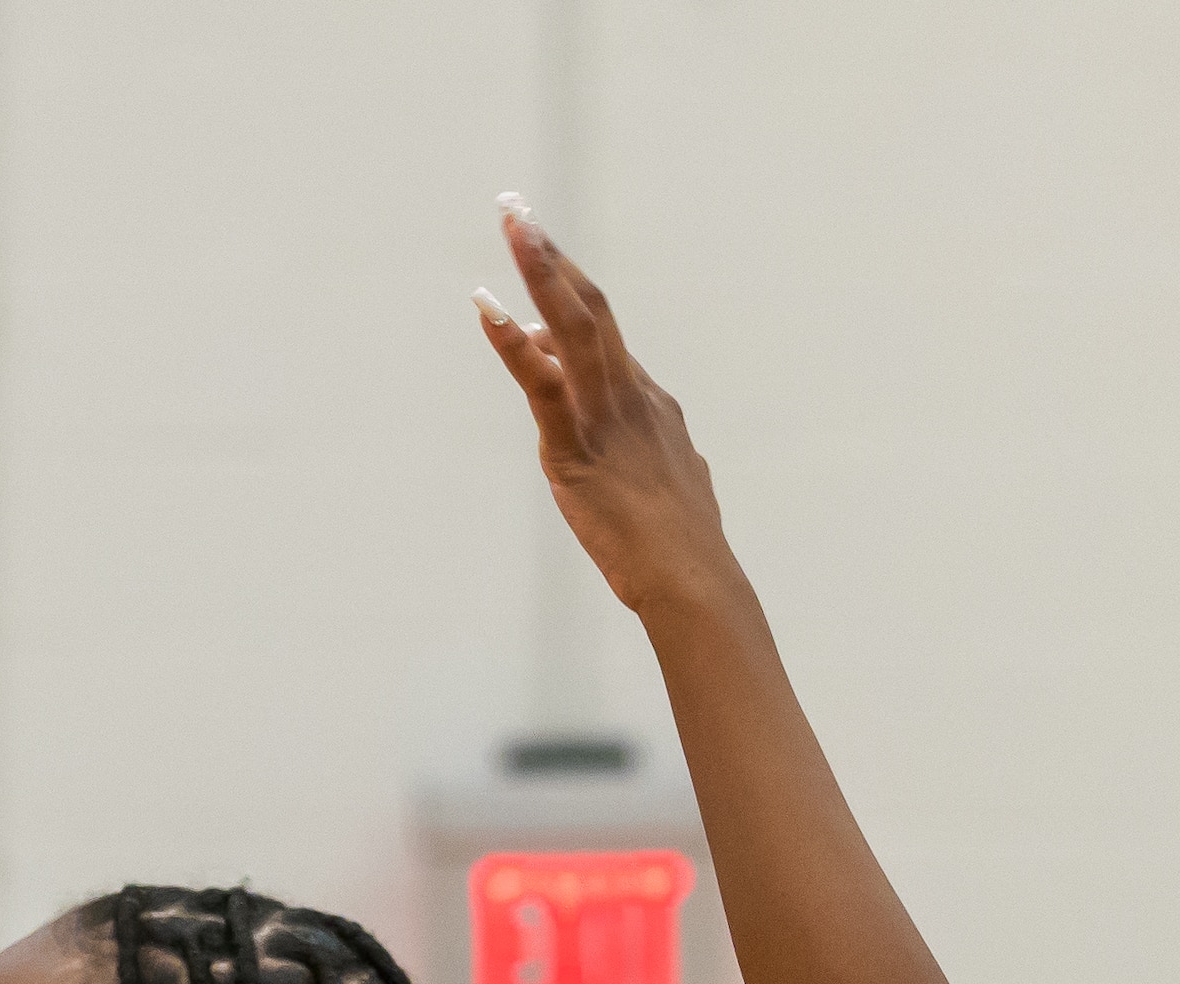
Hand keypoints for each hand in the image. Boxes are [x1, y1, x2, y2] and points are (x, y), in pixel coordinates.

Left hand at [475, 200, 742, 621]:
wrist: (694, 579)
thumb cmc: (683, 547)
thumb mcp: (676, 481)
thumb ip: (657, 449)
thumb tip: (662, 442)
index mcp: (648, 403)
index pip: (602, 337)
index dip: (566, 293)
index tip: (540, 255)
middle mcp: (630, 394)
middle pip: (591, 306)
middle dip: (551, 255)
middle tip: (517, 209)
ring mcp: (606, 416)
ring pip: (573, 324)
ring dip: (539, 268)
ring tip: (511, 220)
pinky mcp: (577, 446)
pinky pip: (541, 382)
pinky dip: (512, 341)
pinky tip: (485, 306)